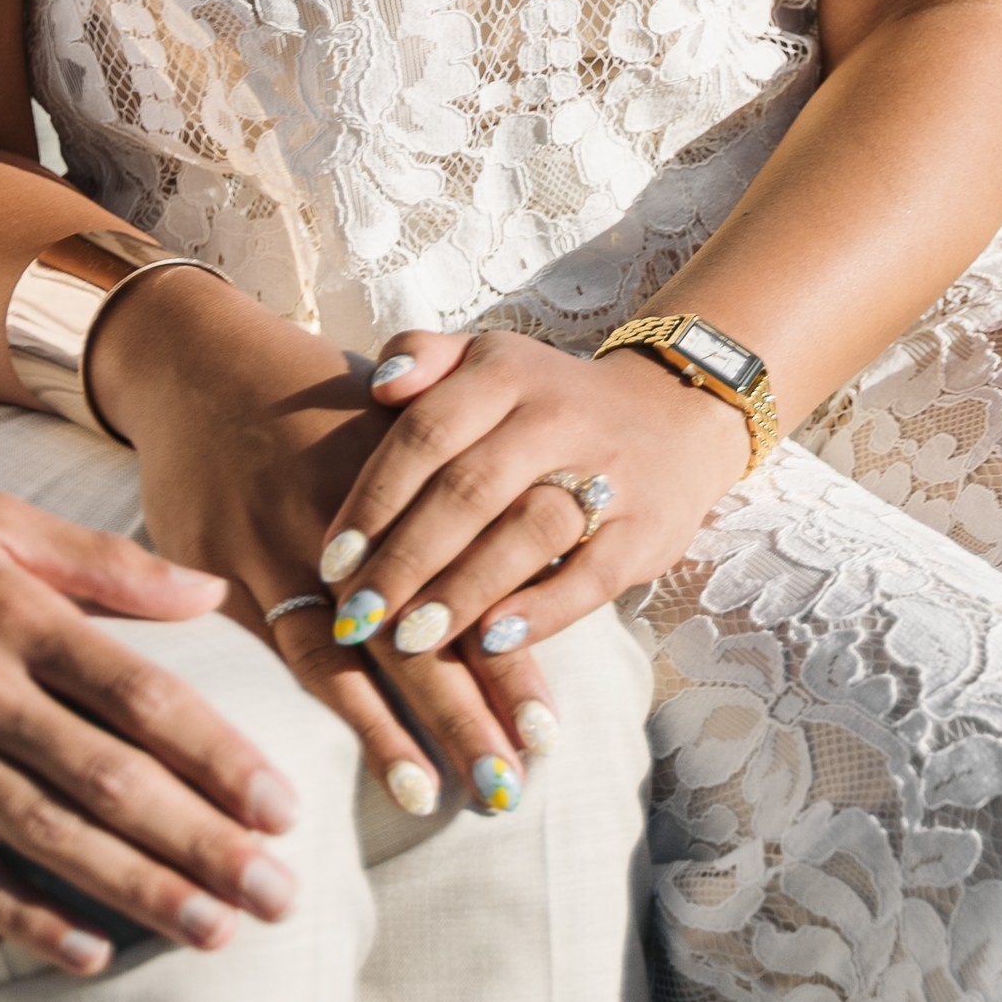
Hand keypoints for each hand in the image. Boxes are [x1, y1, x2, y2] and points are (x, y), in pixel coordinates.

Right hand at [0, 480, 303, 976]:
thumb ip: (103, 563)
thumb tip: (207, 595)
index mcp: (8, 608)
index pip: (135, 693)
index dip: (215, 755)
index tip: (282, 805)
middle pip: (104, 777)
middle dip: (200, 842)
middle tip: (279, 894)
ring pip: (43, 835)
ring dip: (136, 889)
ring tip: (215, 931)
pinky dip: (23, 917)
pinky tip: (90, 951)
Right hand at [89, 277, 550, 818]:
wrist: (197, 365)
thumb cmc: (313, 400)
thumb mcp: (389, 416)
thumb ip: (453, 483)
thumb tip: (535, 558)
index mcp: (399, 472)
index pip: (469, 578)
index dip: (507, 658)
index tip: (547, 733)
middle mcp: (341, 515)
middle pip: (413, 628)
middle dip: (466, 712)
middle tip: (513, 787)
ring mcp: (273, 543)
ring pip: (344, 652)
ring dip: (396, 730)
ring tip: (444, 796)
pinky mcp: (219, 568)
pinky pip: (277, 646)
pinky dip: (327, 705)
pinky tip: (352, 762)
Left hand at [313, 328, 752, 676]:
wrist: (671, 415)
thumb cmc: (547, 400)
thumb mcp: (486, 360)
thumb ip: (423, 356)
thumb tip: (376, 385)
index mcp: (504, 373)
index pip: (425, 433)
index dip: (375, 497)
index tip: (330, 559)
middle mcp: (554, 416)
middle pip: (468, 489)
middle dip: (405, 558)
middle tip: (357, 615)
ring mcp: (607, 474)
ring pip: (526, 532)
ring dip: (462, 590)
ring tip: (408, 640)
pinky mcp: (646, 530)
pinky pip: (588, 576)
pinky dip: (538, 613)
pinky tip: (489, 645)